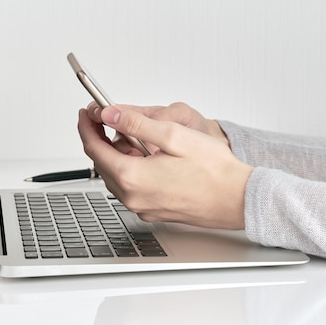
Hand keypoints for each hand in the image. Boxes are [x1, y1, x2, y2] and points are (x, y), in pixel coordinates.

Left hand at [77, 104, 252, 229]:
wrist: (239, 199)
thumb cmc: (214, 171)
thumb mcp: (173, 135)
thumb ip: (136, 123)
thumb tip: (109, 115)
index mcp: (132, 177)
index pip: (94, 148)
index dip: (87, 126)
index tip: (86, 113)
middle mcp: (133, 197)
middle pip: (102, 163)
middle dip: (100, 138)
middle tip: (104, 119)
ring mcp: (143, 207)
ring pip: (116, 176)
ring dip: (116, 154)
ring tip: (131, 135)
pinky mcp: (154, 211)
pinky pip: (130, 187)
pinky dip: (130, 169)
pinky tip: (145, 157)